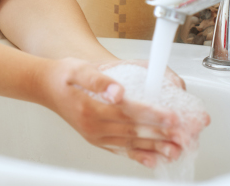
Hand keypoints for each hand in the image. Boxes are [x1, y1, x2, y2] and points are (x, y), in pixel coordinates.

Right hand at [35, 57, 182, 167]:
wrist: (45, 87)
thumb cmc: (64, 75)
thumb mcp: (79, 69)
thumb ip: (99, 80)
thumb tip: (117, 91)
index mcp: (91, 108)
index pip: (129, 112)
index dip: (153, 115)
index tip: (173, 117)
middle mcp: (94, 126)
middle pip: (133, 131)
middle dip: (161, 134)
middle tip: (183, 137)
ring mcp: (95, 135)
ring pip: (130, 143)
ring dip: (154, 148)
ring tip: (175, 151)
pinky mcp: (97, 139)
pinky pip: (120, 150)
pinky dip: (138, 156)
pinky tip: (153, 159)